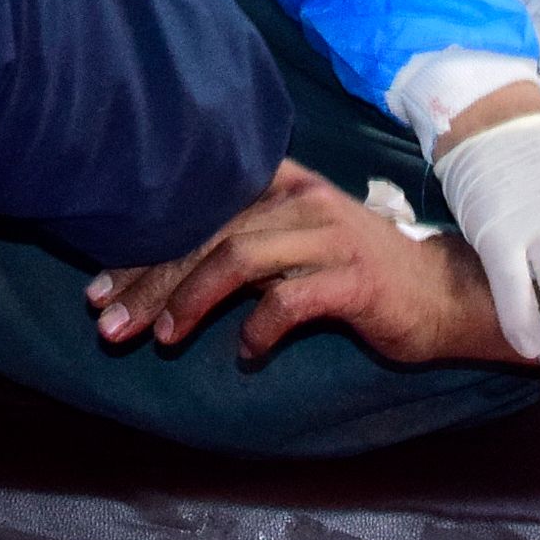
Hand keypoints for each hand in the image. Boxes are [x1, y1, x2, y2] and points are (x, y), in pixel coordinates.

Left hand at [89, 162, 490, 367]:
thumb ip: (239, 246)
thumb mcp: (292, 248)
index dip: (139, 250)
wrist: (442, 294)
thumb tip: (155, 276)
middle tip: (108, 324)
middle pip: (205, 232)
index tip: (97, 289)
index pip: (193, 208)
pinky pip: (288, 301)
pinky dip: (257, 330)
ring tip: (160, 338)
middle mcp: (300, 199)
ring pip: (236, 258)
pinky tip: (247, 355)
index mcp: (278, 184)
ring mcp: (329, 235)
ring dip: (188, 302)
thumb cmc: (355, 276)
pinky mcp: (353, 278)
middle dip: (148, 281)